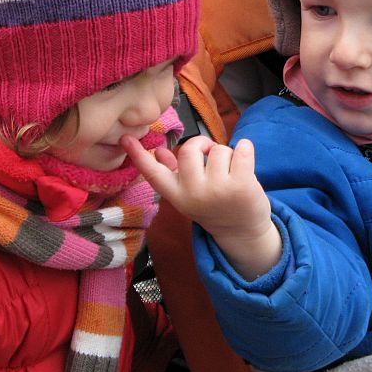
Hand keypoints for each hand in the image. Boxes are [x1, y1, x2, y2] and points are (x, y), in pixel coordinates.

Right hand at [121, 135, 281, 279]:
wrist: (243, 233)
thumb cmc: (216, 207)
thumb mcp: (190, 194)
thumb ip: (175, 173)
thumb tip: (159, 152)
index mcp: (177, 196)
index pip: (154, 174)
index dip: (139, 156)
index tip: (126, 138)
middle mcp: (193, 194)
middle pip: (190, 149)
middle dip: (203, 145)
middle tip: (211, 155)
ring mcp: (217, 190)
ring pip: (219, 149)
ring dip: (227, 154)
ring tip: (230, 171)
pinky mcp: (241, 185)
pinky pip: (242, 149)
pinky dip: (245, 149)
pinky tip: (245, 162)